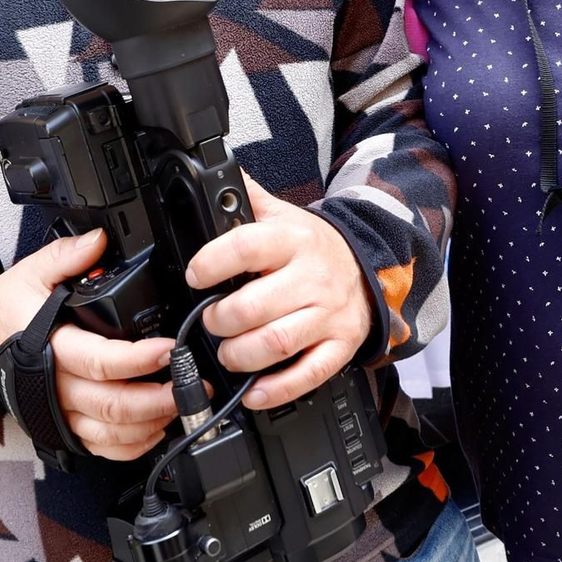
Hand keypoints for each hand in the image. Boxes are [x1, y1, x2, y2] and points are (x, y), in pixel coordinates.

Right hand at [0, 229, 176, 460]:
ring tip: (181, 404)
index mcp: (50, 347)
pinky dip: (131, 445)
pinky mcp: (63, 426)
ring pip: (110, 432)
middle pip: (112, 405)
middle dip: (159, 399)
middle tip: (192, 383)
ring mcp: (60, 411)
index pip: (100, 362)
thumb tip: (99, 240)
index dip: (138, 360)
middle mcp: (56, 386)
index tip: (170, 349)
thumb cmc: (6, 310)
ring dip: (151, 423)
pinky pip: (100, 447)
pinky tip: (156, 429)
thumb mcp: (31, 273)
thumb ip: (67, 256)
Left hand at [185, 175, 373, 407]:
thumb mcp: (283, 216)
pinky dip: (277, 388)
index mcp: (293, 240)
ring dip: (241, 355)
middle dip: (220, 320)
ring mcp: (328, 315)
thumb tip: (214, 171)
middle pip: (254, 305)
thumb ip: (247, 197)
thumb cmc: (313, 248)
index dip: (211, 263)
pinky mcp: (340, 345)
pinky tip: (255, 390)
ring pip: (278, 342)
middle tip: (211, 321)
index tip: (194, 275)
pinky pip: (309, 373)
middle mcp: (312, 277)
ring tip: (228, 352)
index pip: (245, 246)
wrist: (367, 270)